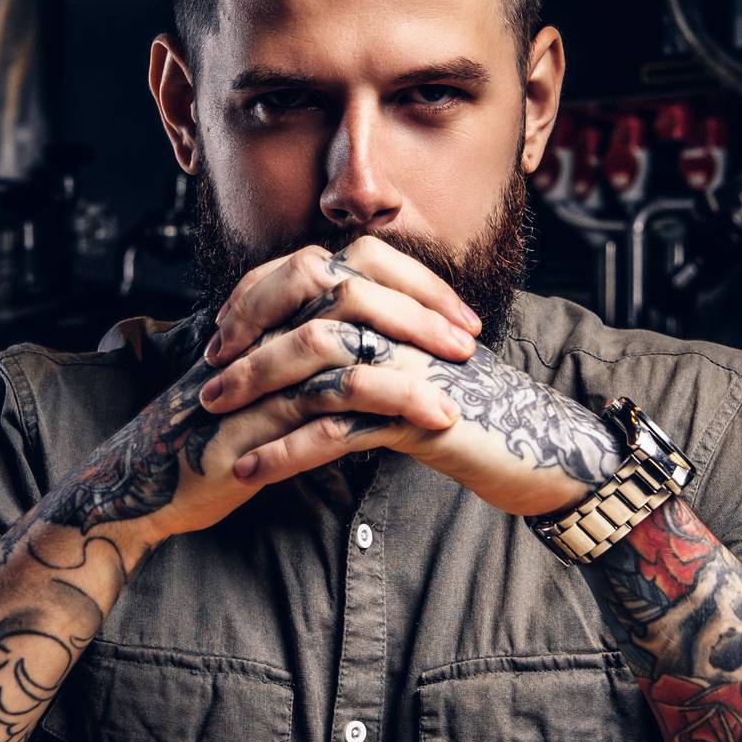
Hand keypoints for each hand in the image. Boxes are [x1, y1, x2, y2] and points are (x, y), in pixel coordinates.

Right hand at [57, 317, 462, 545]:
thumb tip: (396, 339)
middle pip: (350, 291)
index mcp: (275, 309)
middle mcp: (264, 328)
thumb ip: (323, 352)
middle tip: (468, 343)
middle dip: (418, 316)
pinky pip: (322, 409)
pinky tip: (425, 431)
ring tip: (453, 398)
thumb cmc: (224, 434)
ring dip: (406, 371)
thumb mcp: (277, 381)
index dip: (413, 283)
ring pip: (340, 349)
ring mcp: (256, 373)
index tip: (461, 315)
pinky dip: (379, 416)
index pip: (353, 264)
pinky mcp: (253, 423)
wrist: (154, 484)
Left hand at [199, 238, 625, 518]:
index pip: (309, 270)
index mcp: (393, 295)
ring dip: (257, 395)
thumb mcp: (403, 362)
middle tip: (209, 380)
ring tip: (218, 428)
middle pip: (306, 304)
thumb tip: (286, 336)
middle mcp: (400, 317)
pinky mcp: (415, 413)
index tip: (221, 334)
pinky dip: (285, 452)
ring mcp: (409, 361)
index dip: (256, 297)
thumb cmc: (463, 406)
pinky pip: (337, 428)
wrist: (532, 449)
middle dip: (248, 342)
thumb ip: (356, 339)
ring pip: (315, 362)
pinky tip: (251, 471)